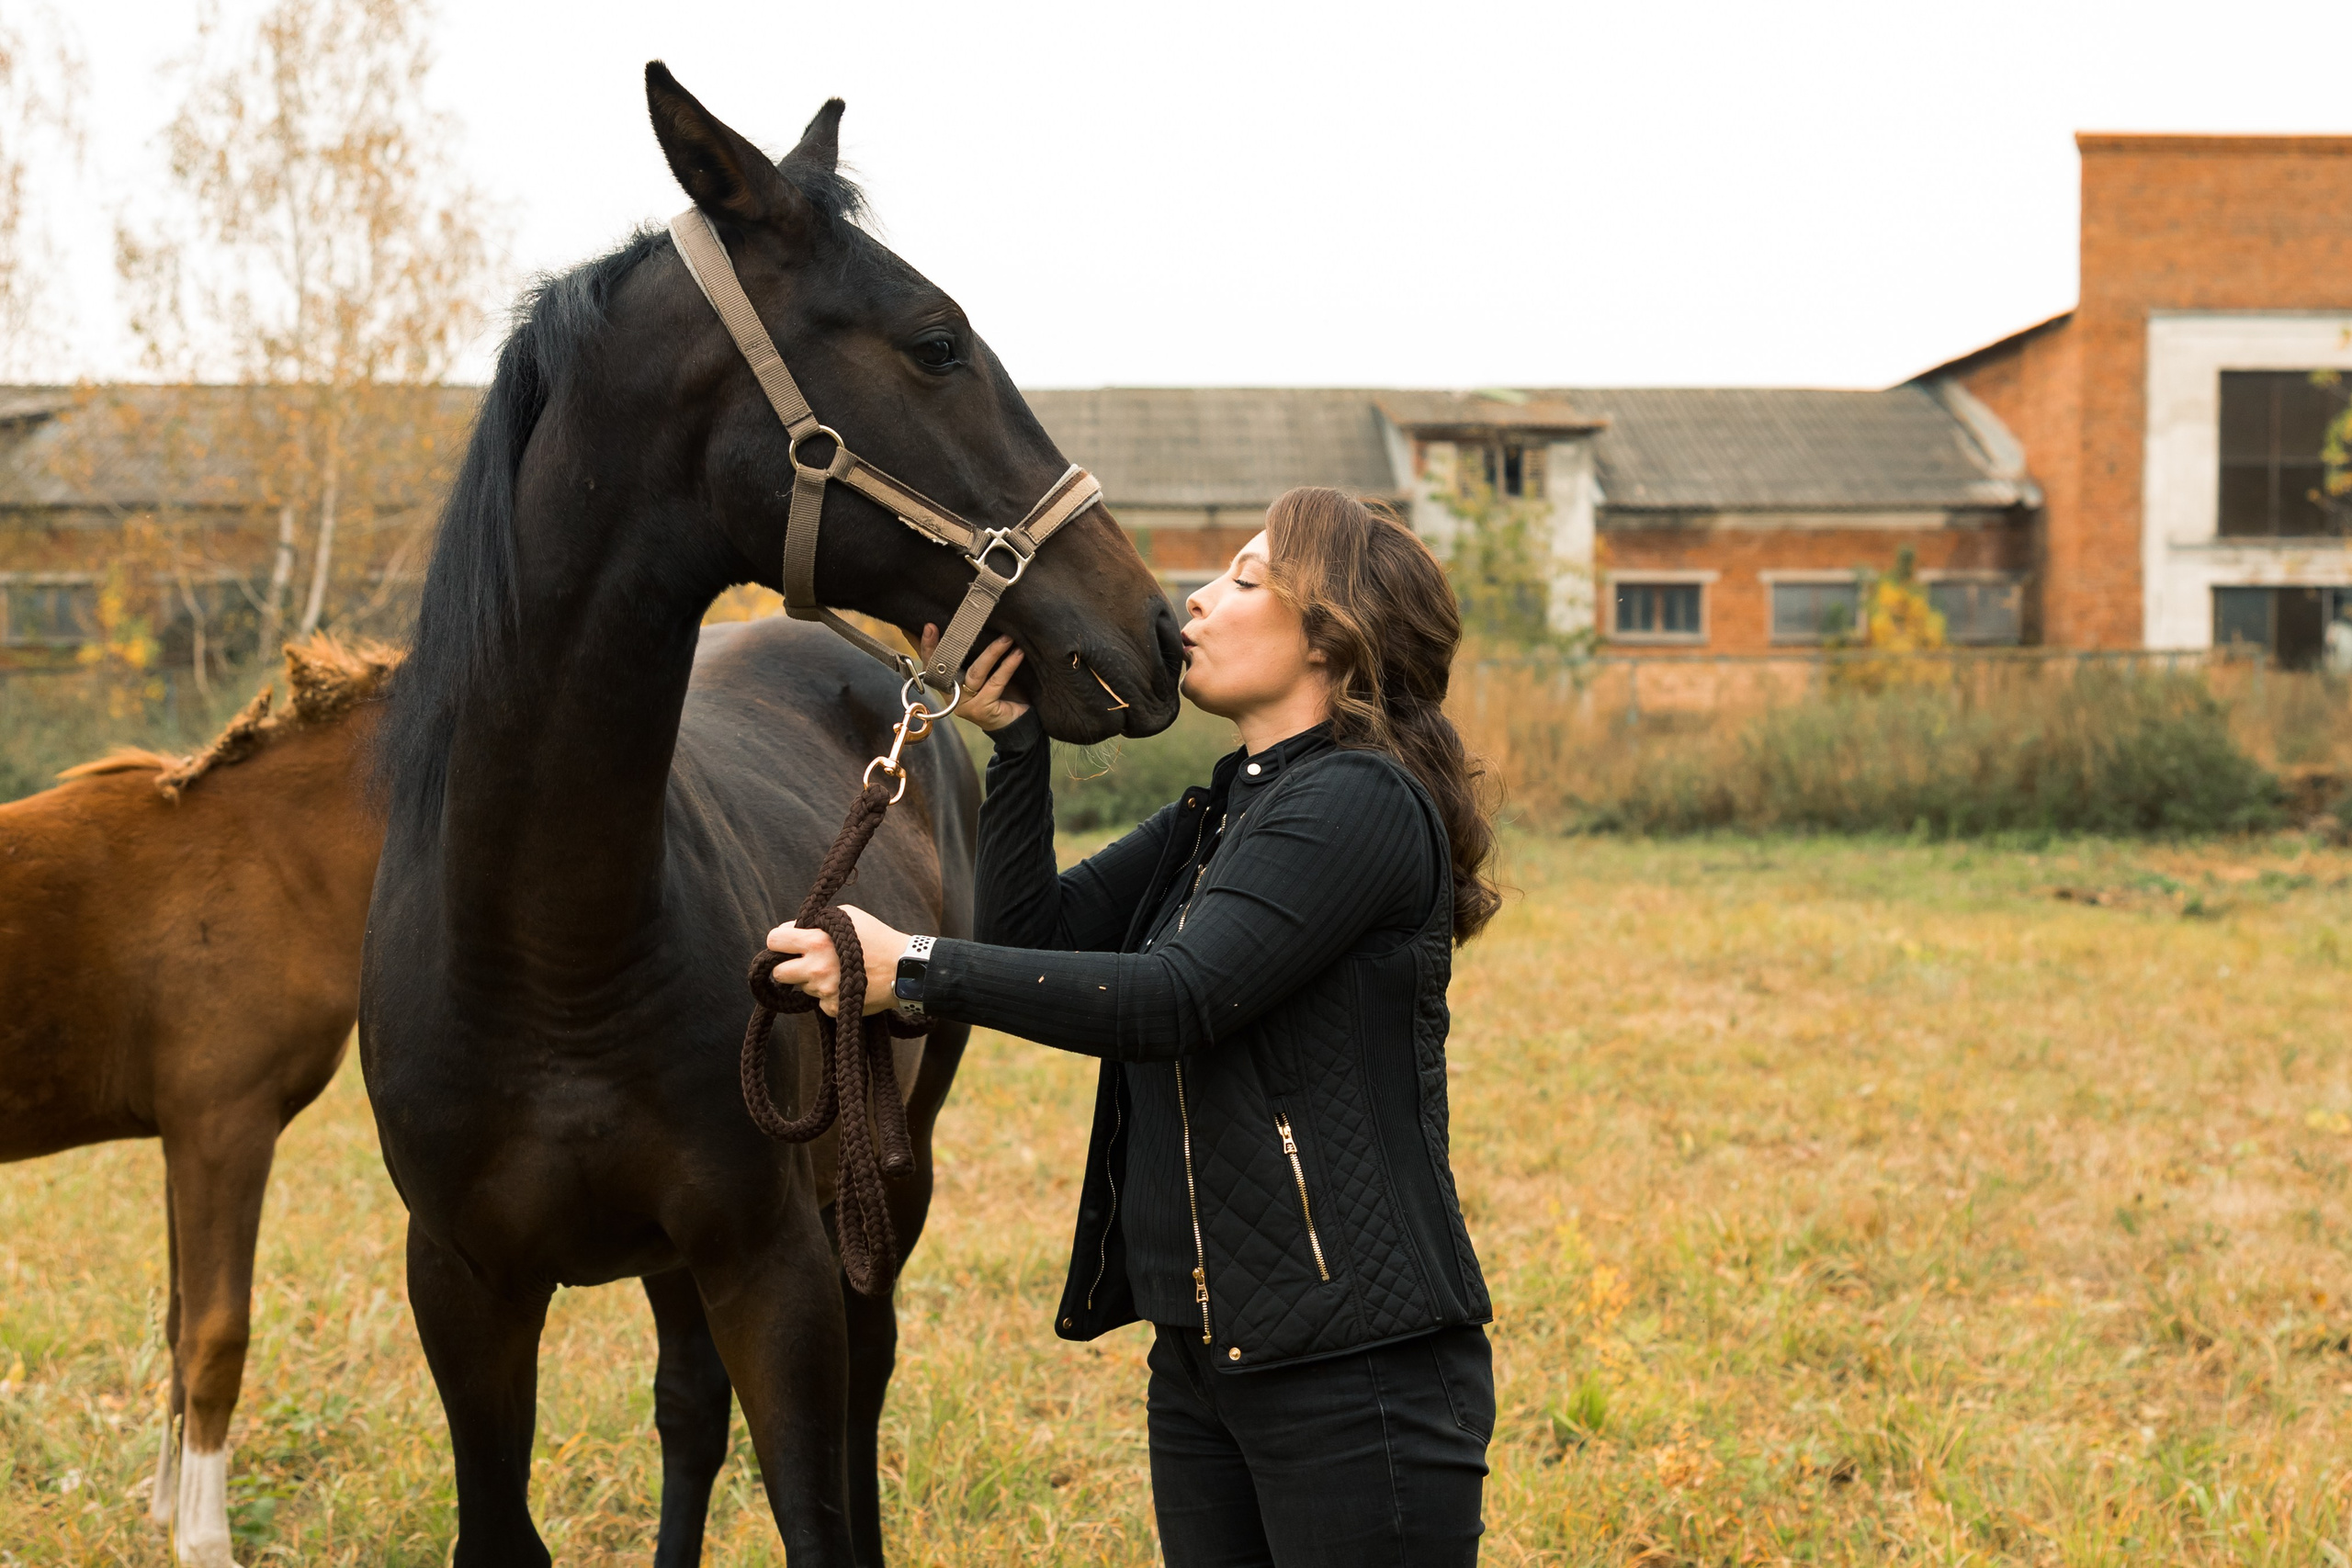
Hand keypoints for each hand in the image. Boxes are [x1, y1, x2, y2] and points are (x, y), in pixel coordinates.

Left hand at [766, 904, 910, 1017]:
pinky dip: (828, 994)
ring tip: (835, 970)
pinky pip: (819, 1001)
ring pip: (801, 987)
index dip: (779, 941)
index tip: (789, 943)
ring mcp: (824, 992)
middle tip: (804, 961)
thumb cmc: (877, 938)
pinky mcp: (833, 1008)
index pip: (773, 941)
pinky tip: (845, 984)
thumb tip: (797, 929)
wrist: (905, 969)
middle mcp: (815, 969)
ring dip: (811, 980)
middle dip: (788, 966)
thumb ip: (818, 920)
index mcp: (816, 942)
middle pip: (778, 973)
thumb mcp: (848, 916)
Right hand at [921, 624, 1027, 731]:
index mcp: (949, 687)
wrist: (1018, 725)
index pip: (932, 665)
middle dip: (954, 644)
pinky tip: (1018, 653)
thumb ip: (973, 657)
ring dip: (993, 652)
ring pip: (976, 672)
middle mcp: (953, 697)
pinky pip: (996, 682)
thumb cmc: (1001, 695)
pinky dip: (1008, 665)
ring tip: (1007, 637)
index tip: (929, 626)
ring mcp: (967, 705)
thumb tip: (969, 626)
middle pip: (949, 667)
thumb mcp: (984, 674)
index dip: (928, 647)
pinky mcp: (983, 709)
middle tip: (965, 622)